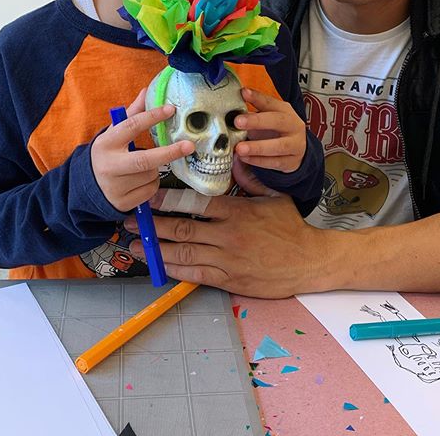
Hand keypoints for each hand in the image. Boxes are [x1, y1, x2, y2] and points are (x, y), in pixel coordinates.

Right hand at [91, 88, 194, 211]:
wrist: (86, 189)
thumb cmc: (108, 154)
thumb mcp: (114, 134)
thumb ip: (132, 114)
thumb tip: (147, 90)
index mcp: (106, 143)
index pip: (131, 126)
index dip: (152, 117)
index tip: (171, 109)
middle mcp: (109, 166)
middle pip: (144, 160)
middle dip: (169, 153)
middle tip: (189, 146)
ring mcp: (116, 186)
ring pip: (151, 174)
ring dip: (156, 169)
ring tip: (142, 167)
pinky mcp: (124, 202)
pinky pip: (151, 190)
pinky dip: (152, 183)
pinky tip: (139, 181)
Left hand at [126, 188, 329, 297]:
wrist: (308, 261)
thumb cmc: (291, 228)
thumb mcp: (274, 196)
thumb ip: (251, 179)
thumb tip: (235, 158)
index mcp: (237, 211)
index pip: (196, 204)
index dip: (168, 201)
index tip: (150, 198)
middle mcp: (228, 235)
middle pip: (182, 229)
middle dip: (152, 226)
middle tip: (130, 222)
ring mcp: (227, 259)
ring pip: (184, 253)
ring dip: (156, 249)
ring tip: (135, 244)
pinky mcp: (229, 280)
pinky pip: (196, 275)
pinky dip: (175, 270)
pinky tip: (159, 265)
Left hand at [233, 87, 306, 172]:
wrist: (298, 150)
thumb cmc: (278, 131)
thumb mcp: (268, 118)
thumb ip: (252, 114)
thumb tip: (230, 113)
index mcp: (285, 111)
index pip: (271, 102)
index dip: (257, 98)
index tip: (243, 93)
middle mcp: (293, 126)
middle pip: (278, 121)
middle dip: (257, 121)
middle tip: (238, 122)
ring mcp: (295, 144)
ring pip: (278, 146)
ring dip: (257, 147)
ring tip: (239, 148)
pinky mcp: (291, 161)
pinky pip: (275, 162)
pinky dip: (259, 161)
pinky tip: (245, 158)